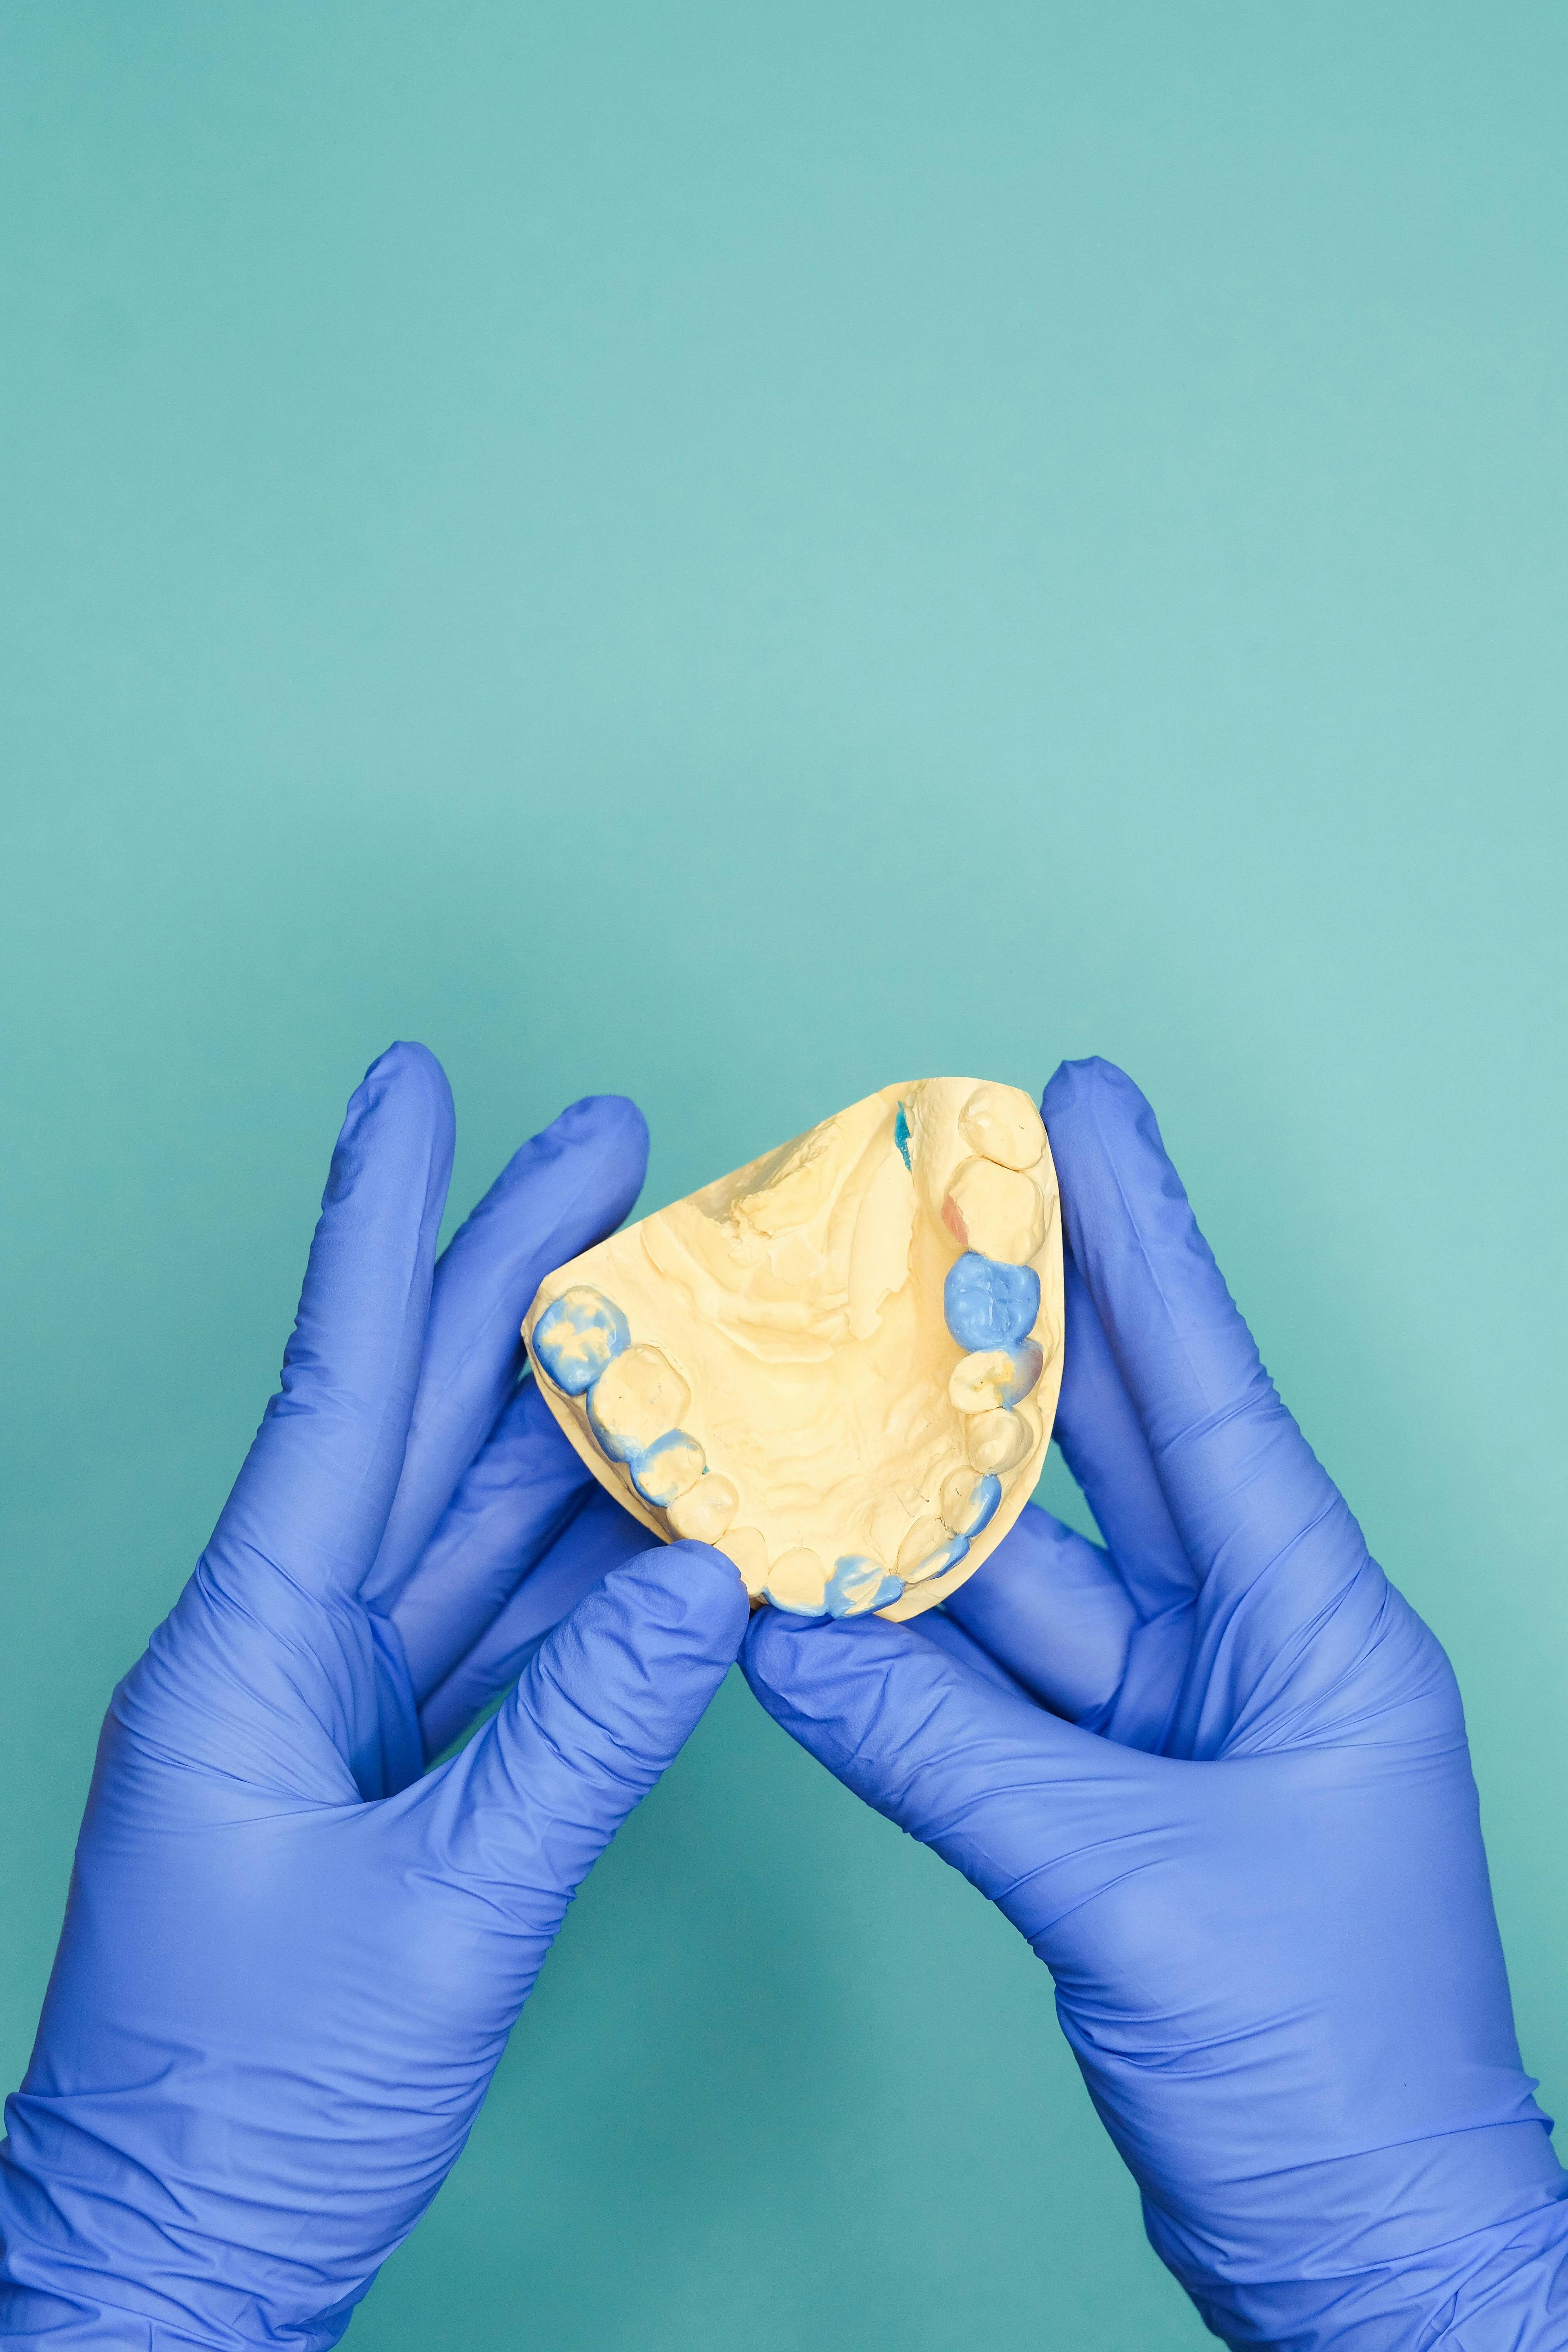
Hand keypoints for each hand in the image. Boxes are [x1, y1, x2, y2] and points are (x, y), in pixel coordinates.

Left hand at [0, 1044, 746, 2349]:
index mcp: (250, 1649)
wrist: (178, 2256)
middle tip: (603, 1144)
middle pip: (414, 1417)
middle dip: (507, 1271)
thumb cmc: (256, 2105)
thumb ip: (581, 1746)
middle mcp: (283, 1644)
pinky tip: (660, 1501)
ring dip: (561, 1408)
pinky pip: (493, 1624)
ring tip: (663, 1299)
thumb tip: (703, 1590)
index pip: (336, 1386)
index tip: (415, 1086)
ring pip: (464, 1511)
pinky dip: (580, 1563)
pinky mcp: (383, 1760)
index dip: (381, 1222)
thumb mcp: (439, 1921)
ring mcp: (332, 1700)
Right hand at [743, 1058, 1567, 2348]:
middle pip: (1122, 1438)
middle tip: (959, 1170)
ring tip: (836, 1361)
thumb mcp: (1136, 1892)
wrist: (1360, 2250)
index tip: (1084, 1104)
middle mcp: (1251, 1645)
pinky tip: (815, 1575)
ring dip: (931, 1484)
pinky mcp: (1112, 1799)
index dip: (1143, 1240)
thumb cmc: (1323, 2072)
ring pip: (1030, 1566)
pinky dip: (902, 1637)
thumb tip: (782, 1642)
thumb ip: (950, 1759)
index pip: (1210, 1393)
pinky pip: (989, 1683)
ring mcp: (1179, 1721)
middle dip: (1040, 1304)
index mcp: (1317, 1628)